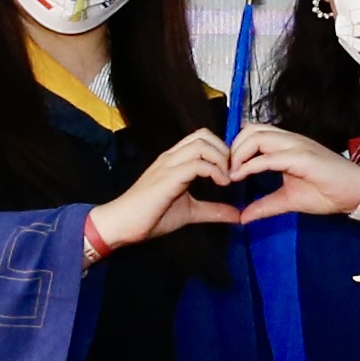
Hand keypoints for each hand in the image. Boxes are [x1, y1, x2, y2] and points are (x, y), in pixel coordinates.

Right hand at [91, 129, 243, 254]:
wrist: (122, 225)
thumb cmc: (150, 217)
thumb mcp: (190, 212)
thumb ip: (213, 210)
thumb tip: (236, 214)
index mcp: (174, 160)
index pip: (202, 138)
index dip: (221, 149)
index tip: (232, 171)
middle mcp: (171, 157)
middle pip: (204, 135)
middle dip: (224, 150)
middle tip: (232, 173)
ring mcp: (168, 164)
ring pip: (202, 144)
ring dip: (221, 159)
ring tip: (227, 179)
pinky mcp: (167, 177)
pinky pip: (197, 164)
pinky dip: (215, 171)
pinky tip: (220, 184)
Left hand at [223, 122, 359, 219]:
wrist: (357, 194)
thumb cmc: (328, 192)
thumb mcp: (288, 200)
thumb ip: (265, 205)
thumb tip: (243, 216)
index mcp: (286, 145)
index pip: (253, 134)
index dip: (236, 148)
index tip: (226, 170)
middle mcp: (290, 140)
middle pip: (250, 130)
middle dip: (232, 148)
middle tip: (224, 171)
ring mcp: (297, 146)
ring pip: (257, 136)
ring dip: (239, 153)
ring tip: (231, 174)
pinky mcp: (303, 157)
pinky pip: (270, 156)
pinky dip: (251, 165)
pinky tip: (241, 176)